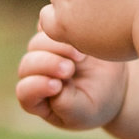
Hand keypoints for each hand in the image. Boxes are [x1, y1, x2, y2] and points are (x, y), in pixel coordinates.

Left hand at [16, 28, 130, 131]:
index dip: (36, 87)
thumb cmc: (95, 105)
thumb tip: (55, 85)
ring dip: (56, 46)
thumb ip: (65, 105)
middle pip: (28, 64)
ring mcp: (45, 54)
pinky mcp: (56, 37)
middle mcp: (36, 74)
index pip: (25, 91)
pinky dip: (59, 26)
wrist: (114, 85)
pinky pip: (49, 25)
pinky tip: (76, 35)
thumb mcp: (83, 114)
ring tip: (79, 56)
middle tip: (69, 69)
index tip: (57, 86)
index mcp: (37, 99)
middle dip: (46, 64)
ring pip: (37, 43)